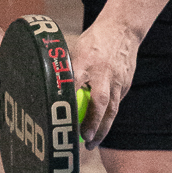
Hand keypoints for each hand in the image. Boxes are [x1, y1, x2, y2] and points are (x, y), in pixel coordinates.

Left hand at [71, 12, 142, 148]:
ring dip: (102, 128)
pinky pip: (115, 103)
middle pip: (99, 101)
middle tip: (84, 140)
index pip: (74, 83)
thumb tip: (45, 86)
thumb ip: (67, 68)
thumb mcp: (76, 49)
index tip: (62, 118)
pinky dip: (107, 117)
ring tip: (91, 143)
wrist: (122, 29)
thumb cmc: (92, 42)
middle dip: (92, 122)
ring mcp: (117, 79)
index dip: (69, 101)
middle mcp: (102, 71)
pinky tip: (99, 129)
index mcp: (84, 60)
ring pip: (111, 108)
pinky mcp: (126, 84)